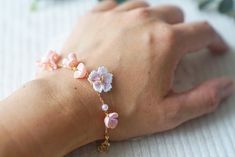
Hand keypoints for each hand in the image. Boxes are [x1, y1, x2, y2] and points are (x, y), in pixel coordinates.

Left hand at [60, 1, 232, 140]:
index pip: (202, 32)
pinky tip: (122, 29)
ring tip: (148, 40)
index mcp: (166, 42)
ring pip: (147, 8)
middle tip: (176, 48)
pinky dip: (125, 15)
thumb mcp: (166, 113)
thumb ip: (202, 99)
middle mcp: (144, 21)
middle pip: (174, 14)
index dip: (212, 41)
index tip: (212, 49)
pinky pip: (116, 5)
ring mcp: (116, 15)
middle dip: (182, 30)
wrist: (70, 102)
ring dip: (154, 21)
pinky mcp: (94, 16)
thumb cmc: (117, 110)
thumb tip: (226, 86)